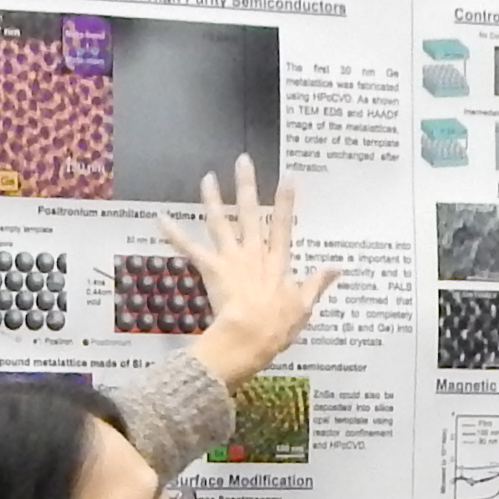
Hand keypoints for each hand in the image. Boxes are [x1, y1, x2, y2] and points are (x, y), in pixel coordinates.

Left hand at [162, 156, 338, 387]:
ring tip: (206, 178)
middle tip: (242, 161)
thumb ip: (318, 283)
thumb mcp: (304, 306)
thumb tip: (338, 268)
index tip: (287, 177)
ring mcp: (231, 259)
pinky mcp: (210, 269)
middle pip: (250, 214)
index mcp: (277, 262)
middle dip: (246, 185)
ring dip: (212, 199)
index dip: (285, 201)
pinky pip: (189, 248)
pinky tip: (160, 219)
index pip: (283, 226)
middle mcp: (253, 254)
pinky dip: (174, 234)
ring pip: (220, 223)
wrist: (248, 337)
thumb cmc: (277, 327)